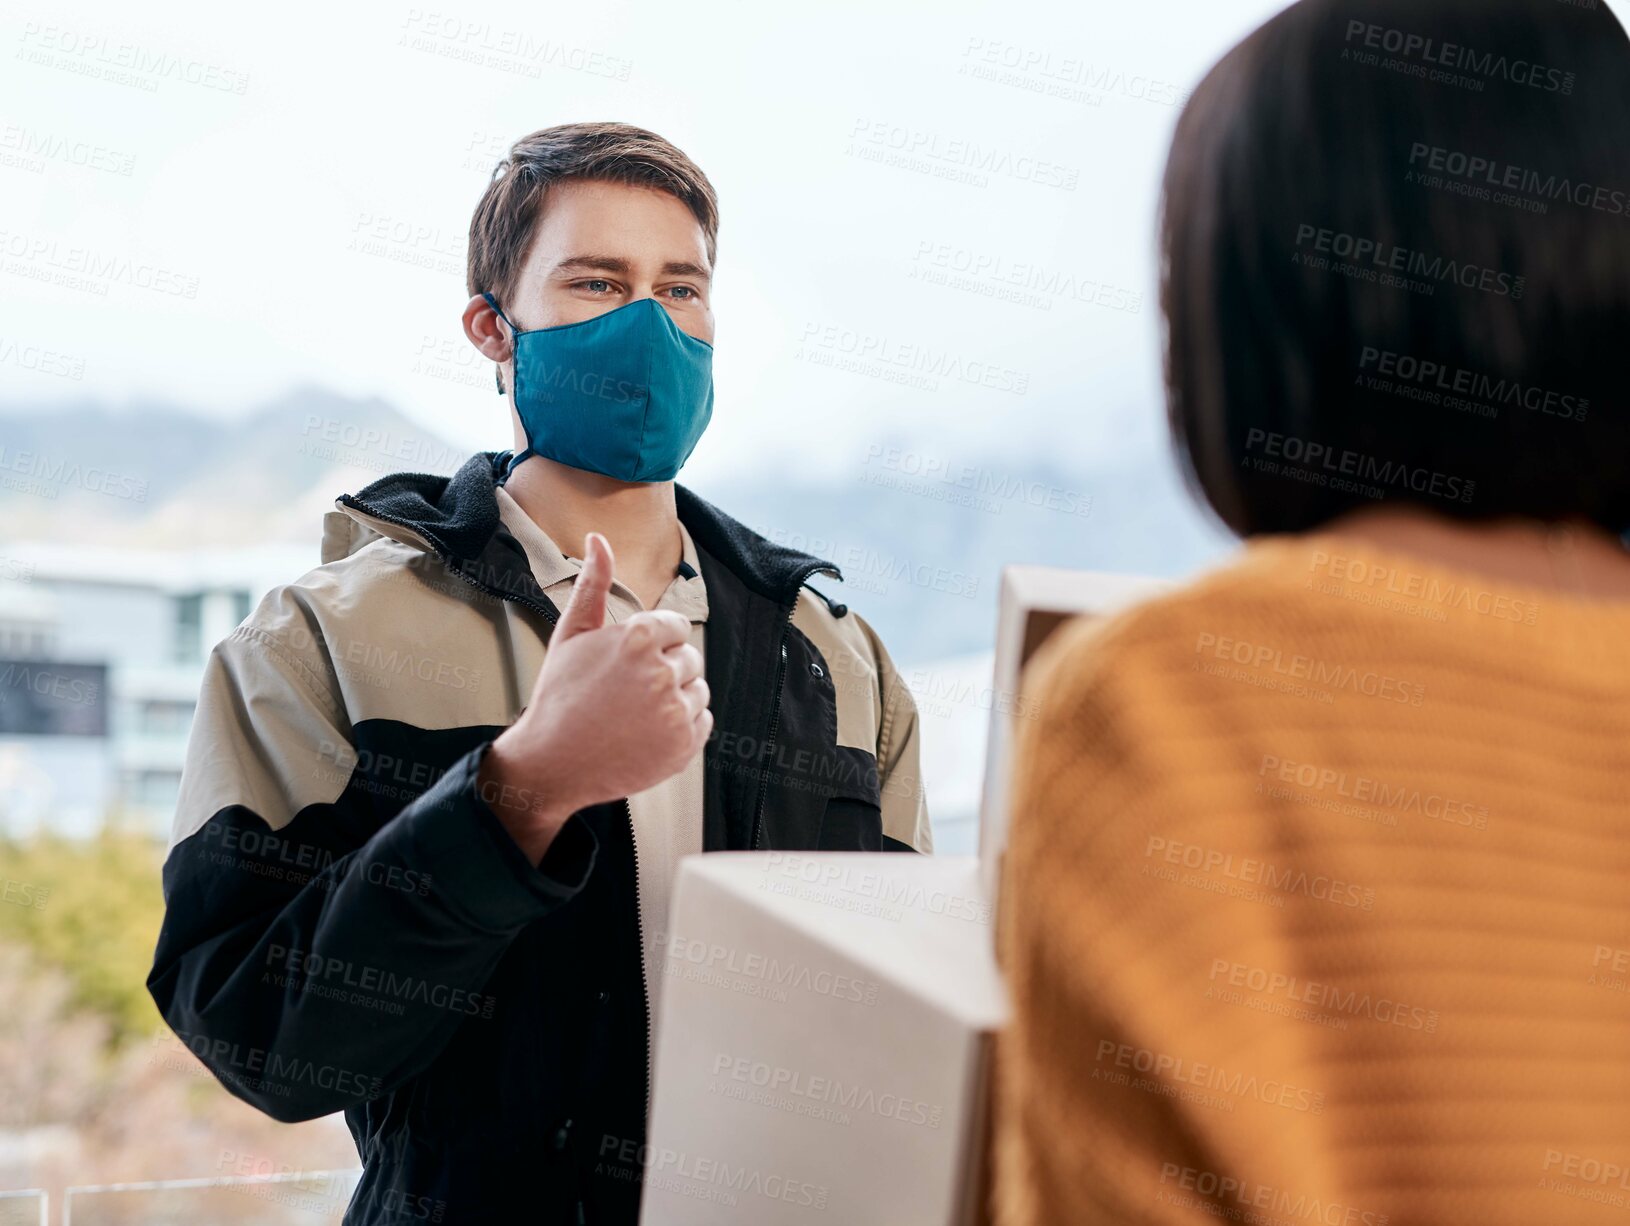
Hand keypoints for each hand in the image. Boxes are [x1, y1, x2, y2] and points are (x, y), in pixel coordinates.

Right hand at [477, 532, 711, 863]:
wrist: (552, 762)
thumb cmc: (560, 696)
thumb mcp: (571, 634)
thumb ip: (593, 584)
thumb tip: (598, 539)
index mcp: (637, 637)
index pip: (676, 627)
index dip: (654, 644)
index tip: (630, 664)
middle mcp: (661, 672)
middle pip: (689, 658)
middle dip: (665, 670)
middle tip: (627, 693)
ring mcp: (675, 711)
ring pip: (698, 690)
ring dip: (675, 699)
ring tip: (635, 713)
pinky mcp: (685, 744)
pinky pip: (703, 721)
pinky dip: (683, 727)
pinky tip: (647, 732)